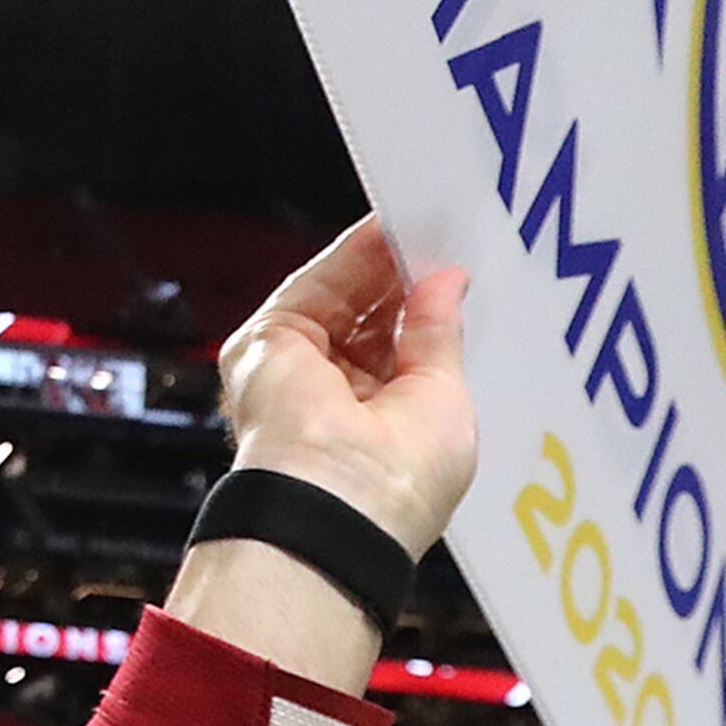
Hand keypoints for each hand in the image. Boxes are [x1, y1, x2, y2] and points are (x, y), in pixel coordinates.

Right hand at [211, 217, 473, 560]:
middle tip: (444, 237)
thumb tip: (447, 282)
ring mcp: (298, 369)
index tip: (455, 272)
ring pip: (341, 297)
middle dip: (406, 279)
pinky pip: (313, 285)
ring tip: (422, 223)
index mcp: (380, 428)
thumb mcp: (445, 399)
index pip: (402, 353)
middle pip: (371, 320)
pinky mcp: (269, 343)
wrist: (330, 501)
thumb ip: (438, 335)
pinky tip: (384, 230)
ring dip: (380, 260)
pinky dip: (349, 255)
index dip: (427, 310)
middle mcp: (335, 400)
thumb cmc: (394, 484)